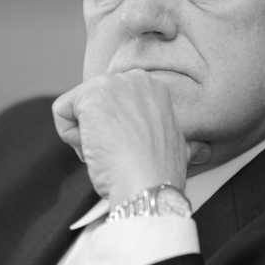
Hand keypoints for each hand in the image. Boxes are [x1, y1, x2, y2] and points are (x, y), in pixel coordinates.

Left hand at [53, 69, 209, 204]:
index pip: (112, 101)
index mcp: (154, 87)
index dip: (115, 130)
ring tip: (111, 153)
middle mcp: (134, 78)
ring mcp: (112, 84)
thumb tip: (203, 150)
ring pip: (76, 108)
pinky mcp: (90, 97)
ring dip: (85, 137)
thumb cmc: (160, 176)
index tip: (132, 148)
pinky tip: (96, 150)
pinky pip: (61, 113)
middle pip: (92, 103)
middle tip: (120, 153)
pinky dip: (70, 137)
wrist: (149, 186)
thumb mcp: (179, 148)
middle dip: (98, 131)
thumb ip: (180, 139)